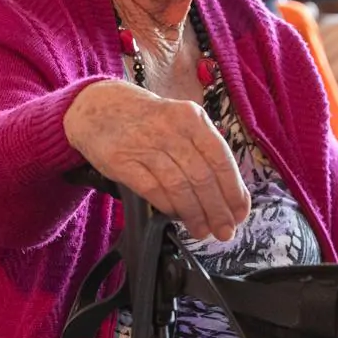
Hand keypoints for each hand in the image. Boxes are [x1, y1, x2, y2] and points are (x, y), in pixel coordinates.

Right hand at [62, 79, 248, 241]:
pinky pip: (153, 191)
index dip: (233, 190)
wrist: (96, 106)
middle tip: (224, 230)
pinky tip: (177, 217)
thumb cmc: (145, 118)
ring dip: (194, 214)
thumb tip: (228, 190)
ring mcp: (144, 145)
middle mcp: (170, 129)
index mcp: (191, 117)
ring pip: (180, 187)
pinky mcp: (122, 162)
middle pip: (202, 177)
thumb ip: (201, 148)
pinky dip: (169, 207)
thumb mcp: (178, 119)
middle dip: (217, 210)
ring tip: (202, 230)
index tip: (240, 212)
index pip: (220, 158)